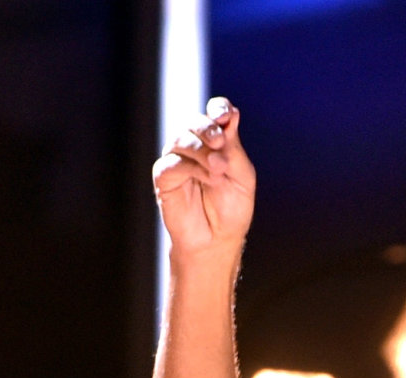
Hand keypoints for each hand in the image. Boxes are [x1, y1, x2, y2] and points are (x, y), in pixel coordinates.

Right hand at [153, 98, 255, 260]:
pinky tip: (209, 179)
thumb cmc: (231, 209)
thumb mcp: (242, 176)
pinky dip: (192, 167)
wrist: (217, 240)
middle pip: (195, 122)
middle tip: (221, 141)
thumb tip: (230, 115)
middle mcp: (194, 146)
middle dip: (208, 128)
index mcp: (216, 141)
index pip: (214, 113)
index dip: (219, 109)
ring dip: (201, 149)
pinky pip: (173, 162)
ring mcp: (177, 159)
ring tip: (219, 168)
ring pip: (181, 138)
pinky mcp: (164, 175)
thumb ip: (234, 147)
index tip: (226, 116)